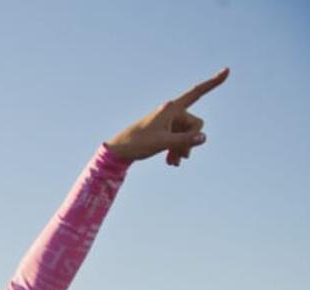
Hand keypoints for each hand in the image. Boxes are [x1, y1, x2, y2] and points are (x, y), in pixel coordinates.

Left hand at [106, 68, 228, 165]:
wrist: (118, 151)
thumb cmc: (138, 143)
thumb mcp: (163, 143)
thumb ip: (184, 141)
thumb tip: (204, 138)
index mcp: (171, 108)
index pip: (197, 92)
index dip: (213, 82)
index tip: (227, 70)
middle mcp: (171, 112)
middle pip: (195, 124)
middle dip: (191, 141)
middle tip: (181, 157)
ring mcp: (168, 121)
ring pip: (186, 134)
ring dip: (183, 148)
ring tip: (174, 162)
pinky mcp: (163, 130)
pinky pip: (178, 138)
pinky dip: (176, 149)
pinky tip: (171, 162)